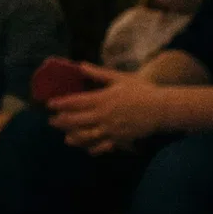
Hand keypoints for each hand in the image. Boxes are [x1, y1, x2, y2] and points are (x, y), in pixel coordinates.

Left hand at [48, 64, 169, 154]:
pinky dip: (92, 148)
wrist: (163, 108)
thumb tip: (80, 65)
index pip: (75, 102)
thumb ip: (98, 73)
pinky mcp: (119, 139)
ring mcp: (111, 129)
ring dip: (73, 137)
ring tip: (65, 137)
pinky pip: (102, 147)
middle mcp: (103, 115)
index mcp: (102, 99)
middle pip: (75, 120)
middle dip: (61, 121)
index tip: (49, 104)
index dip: (60, 104)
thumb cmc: (142, 90)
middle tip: (52, 121)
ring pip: (86, 136)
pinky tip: (86, 148)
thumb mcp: (120, 78)